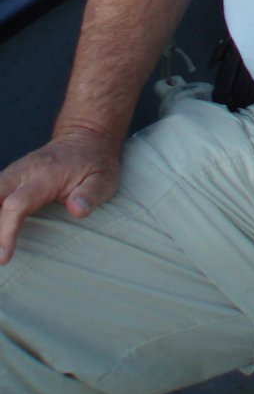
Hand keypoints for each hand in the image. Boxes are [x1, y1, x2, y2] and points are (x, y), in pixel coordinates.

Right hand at [0, 127, 120, 263]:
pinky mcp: (11, 176)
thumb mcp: (103, 179)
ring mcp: (15, 171)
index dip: (6, 232)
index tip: (3, 257)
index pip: (17, 205)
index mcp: (46, 175)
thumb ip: (90, 195)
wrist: (86, 137)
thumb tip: (77, 210)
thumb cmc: (95, 162)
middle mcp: (24, 171)